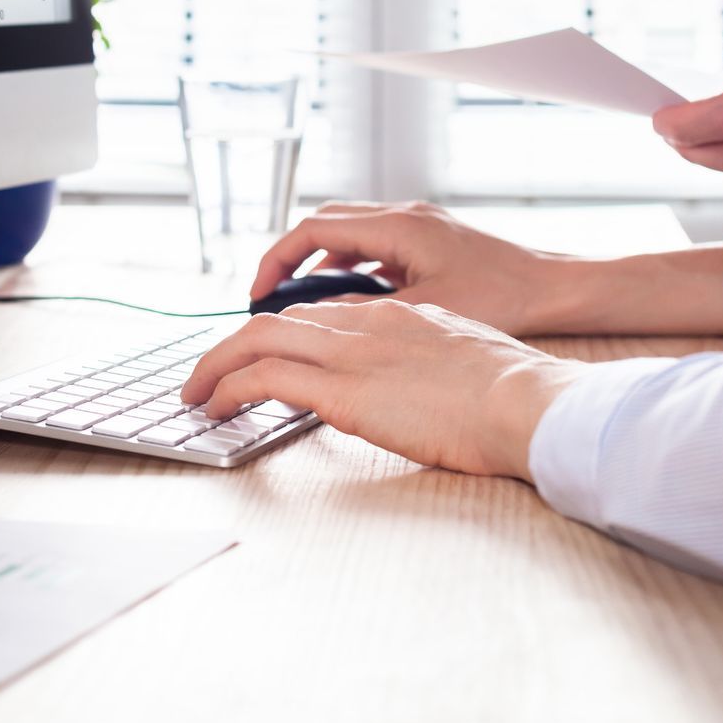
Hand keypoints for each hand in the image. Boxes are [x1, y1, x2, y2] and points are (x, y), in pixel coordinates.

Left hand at [182, 301, 583, 479]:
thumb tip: (416, 387)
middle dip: (235, 345)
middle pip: (279, 321)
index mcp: (399, 316)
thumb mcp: (465, 362)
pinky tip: (215, 408)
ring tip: (196, 393)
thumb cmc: (514, 396)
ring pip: (258, 340)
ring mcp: (352, 352)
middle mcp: (367, 323)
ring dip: (217, 365)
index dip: (284, 334)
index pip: (322, 314)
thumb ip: (429, 363)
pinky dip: (230, 388)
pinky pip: (264, 378)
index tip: (262, 355)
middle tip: (209, 372)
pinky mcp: (341, 389)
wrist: (526, 402)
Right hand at [251, 202, 574, 336]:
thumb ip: (366, 312)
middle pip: (325, 224)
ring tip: (303, 304)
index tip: (258, 293)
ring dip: (321, 263)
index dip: (277, 260)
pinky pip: (375, 244)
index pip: (314, 229)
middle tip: (269, 298)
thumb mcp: (423, 312)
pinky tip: (352, 301)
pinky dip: (352, 266)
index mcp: (397, 226)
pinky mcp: (431, 240)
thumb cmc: (504, 298)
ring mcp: (419, 224)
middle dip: (291, 259)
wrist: (556, 288)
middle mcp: (405, 215)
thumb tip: (317, 322)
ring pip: (350, 233)